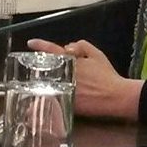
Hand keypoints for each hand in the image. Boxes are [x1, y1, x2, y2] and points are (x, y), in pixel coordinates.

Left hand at [28, 38, 142, 120]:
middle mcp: (64, 75)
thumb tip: (68, 47)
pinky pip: (54, 96)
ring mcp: (63, 90)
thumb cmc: (107, 75)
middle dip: (45, 66)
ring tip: (57, 81)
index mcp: (71, 62)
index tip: (31, 43)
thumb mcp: (98, 55)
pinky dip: (55, 93)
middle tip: (47, 67)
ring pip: (48, 82)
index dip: (41, 45)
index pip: (52, 50)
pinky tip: (59, 93)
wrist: (115, 97)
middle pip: (47, 68)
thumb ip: (82, 46)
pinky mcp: (65, 103)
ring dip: (49, 80)